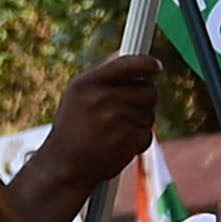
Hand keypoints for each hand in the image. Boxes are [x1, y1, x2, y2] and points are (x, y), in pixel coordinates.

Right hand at [39, 52, 162, 200]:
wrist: (64, 166)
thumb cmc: (72, 129)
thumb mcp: (77, 95)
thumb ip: (102, 75)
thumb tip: (125, 55)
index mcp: (88, 83)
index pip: (129, 64)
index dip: (147, 64)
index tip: (156, 67)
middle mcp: (102, 97)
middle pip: (148, 90)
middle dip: (144, 100)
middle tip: (130, 108)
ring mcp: (116, 119)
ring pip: (149, 114)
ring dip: (139, 123)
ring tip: (115, 131)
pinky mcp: (127, 139)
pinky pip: (147, 134)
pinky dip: (137, 141)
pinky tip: (118, 144)